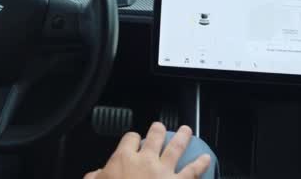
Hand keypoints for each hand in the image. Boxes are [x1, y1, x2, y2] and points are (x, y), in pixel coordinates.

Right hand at [84, 122, 210, 178]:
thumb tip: (93, 175)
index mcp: (123, 159)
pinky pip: (192, 171)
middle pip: (155, 137)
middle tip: (160, 127)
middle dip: (158, 129)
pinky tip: (207, 159)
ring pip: (176, 147)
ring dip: (183, 137)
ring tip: (187, 131)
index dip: (132, 139)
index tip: (133, 141)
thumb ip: (94, 178)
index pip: (129, 139)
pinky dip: (201, 164)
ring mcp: (163, 170)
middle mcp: (145, 160)